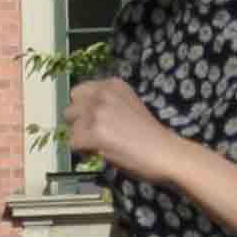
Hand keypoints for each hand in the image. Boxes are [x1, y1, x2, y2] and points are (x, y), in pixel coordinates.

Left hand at [64, 77, 179, 183]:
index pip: (78, 92)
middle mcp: (103, 93)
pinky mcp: (96, 132)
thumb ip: (106, 103)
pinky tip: (101, 152)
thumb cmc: (150, 135)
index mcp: (112, 84)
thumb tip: (80, 114)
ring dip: (81, 139)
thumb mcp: (128, 105)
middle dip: (78, 123)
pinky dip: (83, 152)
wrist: (166, 152)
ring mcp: (99, 112)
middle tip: (96, 136)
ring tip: (101, 145)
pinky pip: (73, 144)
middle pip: (70, 109)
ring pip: (70, 127)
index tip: (96, 122)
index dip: (83, 110)